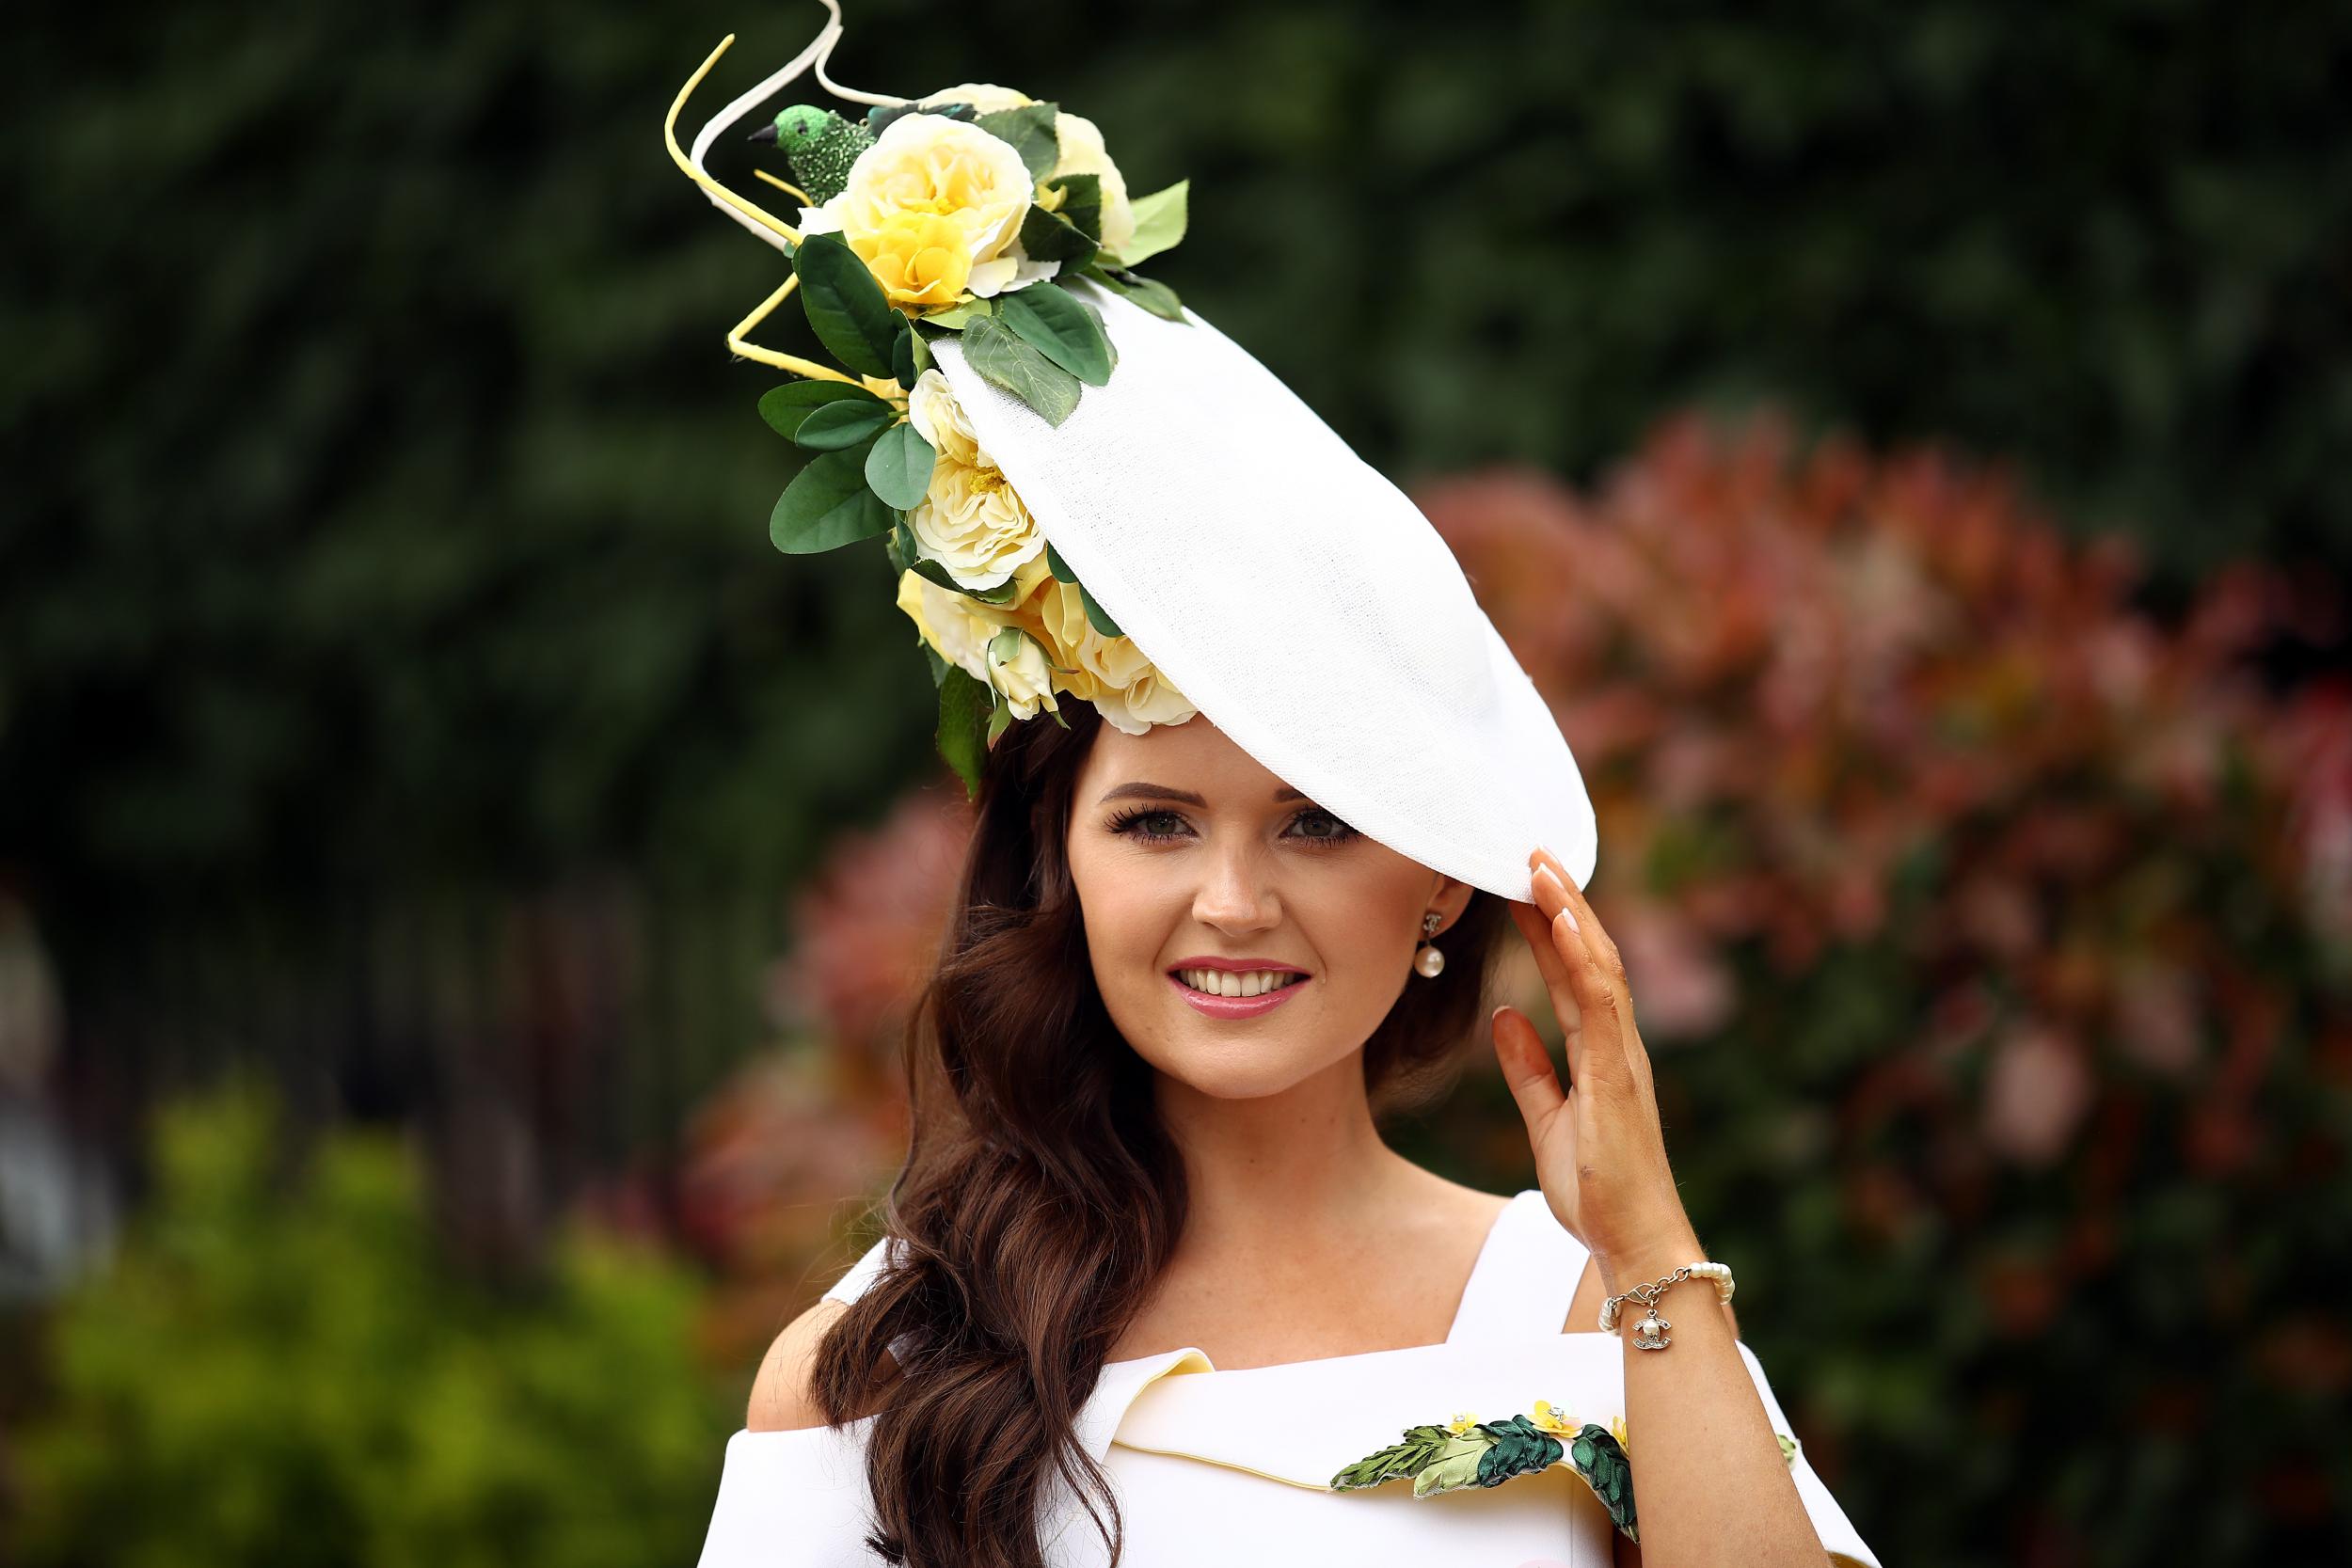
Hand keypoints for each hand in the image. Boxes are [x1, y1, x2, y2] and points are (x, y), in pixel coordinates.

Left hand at [1491, 844, 1700, 1293]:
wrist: (1630, 1241)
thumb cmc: (1595, 1190)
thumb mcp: (1546, 1119)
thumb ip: (1528, 1069)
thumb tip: (1505, 1017)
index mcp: (1600, 1053)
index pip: (1571, 973)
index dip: (1546, 927)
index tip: (1521, 885)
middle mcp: (1617, 1044)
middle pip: (1588, 955)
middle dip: (1561, 901)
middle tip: (1529, 850)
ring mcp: (1622, 1056)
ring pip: (1598, 966)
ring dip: (1570, 912)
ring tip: (1541, 865)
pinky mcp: (1618, 1074)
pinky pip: (1600, 1002)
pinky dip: (1581, 955)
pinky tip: (1560, 920)